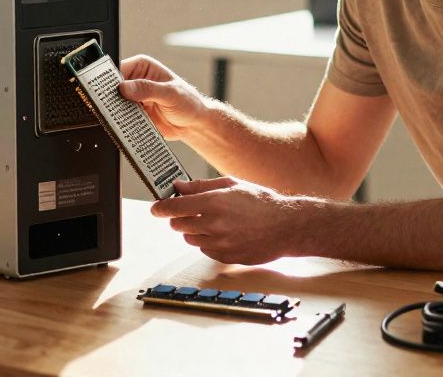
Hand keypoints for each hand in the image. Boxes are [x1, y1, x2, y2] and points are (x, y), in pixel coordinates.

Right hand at [118, 55, 209, 141]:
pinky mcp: (134, 113)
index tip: (108, 92)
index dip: (110, 81)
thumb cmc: (188, 102)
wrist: (193, 124)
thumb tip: (125, 87)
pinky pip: (121, 116)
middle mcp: (136, 80)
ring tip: (121, 117)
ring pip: (114, 103)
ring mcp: (134, 97)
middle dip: (111, 98)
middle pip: (113, 88)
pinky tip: (125, 125)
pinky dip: (121, 121)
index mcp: (143, 67)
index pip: (119, 70)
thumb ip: (147, 89)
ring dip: (115, 111)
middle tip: (113, 107)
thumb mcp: (170, 93)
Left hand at [150, 177, 310, 264]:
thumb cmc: (262, 203)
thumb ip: (202, 186)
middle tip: (192, 211)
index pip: (174, 208)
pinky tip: (225, 233)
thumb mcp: (232, 185)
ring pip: (190, 239)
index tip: (156, 208)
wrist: (286, 226)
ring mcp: (219, 244)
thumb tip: (179, 186)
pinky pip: (205, 250)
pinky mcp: (225, 258)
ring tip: (214, 221)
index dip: (161, 207)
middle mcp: (214, 225)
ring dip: (195, 230)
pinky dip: (208, 242)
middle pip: (178, 225)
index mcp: (213, 203)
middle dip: (181, 217)